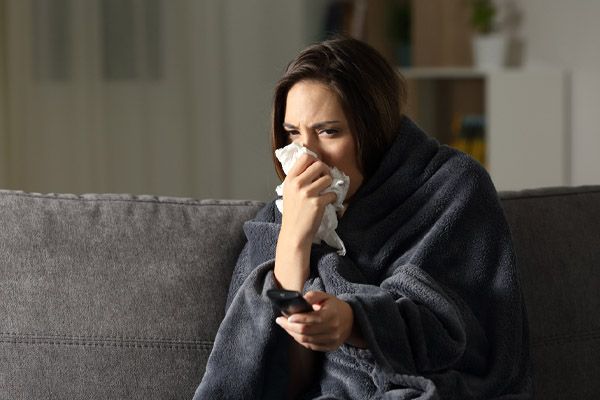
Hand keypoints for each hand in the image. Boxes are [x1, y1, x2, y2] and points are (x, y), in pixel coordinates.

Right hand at [274, 154, 336, 290]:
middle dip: (325, 171)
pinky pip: (332, 194)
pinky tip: (326, 204)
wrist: (294, 233)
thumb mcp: (289, 191)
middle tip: (325, 180)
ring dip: (330, 185)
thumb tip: (315, 164)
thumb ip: (298, 178)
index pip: (305, 157)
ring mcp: (307, 193)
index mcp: (290, 179)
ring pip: (328, 178)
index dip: (315, 161)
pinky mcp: (317, 203)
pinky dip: (332, 199)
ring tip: (324, 193)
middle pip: (319, 164)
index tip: (317, 170)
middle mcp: (297, 184)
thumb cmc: (293, 213)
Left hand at [275, 291, 355, 351]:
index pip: (311, 320)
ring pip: (306, 340)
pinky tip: (294, 332)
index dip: (297, 319)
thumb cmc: (334, 306)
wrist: (351, 320)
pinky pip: (311, 346)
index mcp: (331, 316)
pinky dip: (300, 340)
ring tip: (285, 326)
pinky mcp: (330, 347)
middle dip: (289, 327)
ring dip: (292, 334)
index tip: (286, 317)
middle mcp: (332, 330)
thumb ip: (312, 296)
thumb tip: (299, 300)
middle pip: (305, 332)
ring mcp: (332, 340)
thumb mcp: (325, 296)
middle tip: (280, 321)